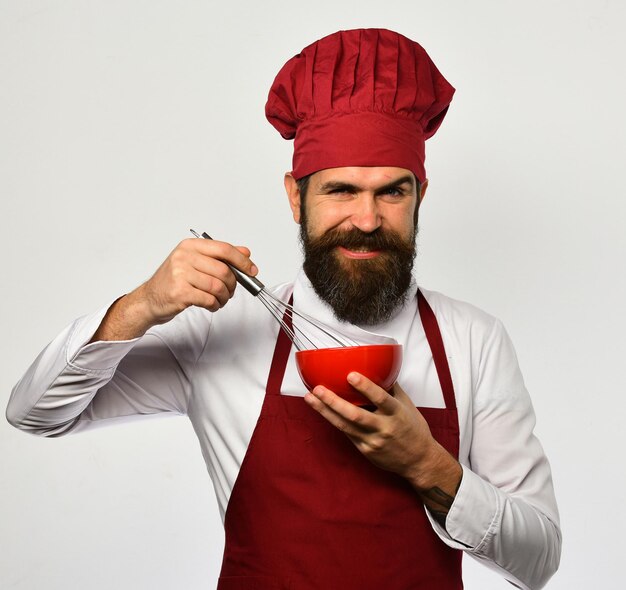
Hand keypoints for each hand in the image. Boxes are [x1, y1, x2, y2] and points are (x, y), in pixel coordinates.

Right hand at [91, 238, 257, 340]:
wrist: (150, 299)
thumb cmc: (174, 281)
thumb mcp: (196, 263)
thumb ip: (220, 257)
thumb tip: (245, 253)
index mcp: (190, 246)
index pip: (224, 249)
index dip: (242, 261)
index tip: (252, 270)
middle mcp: (184, 257)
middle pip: (223, 270)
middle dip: (232, 285)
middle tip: (230, 292)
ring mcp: (180, 274)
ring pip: (218, 286)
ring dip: (224, 297)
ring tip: (220, 300)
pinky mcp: (180, 292)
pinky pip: (209, 299)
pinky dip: (215, 305)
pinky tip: (211, 305)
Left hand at [304, 373, 460, 494]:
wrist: (418, 461)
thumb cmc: (413, 429)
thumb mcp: (407, 405)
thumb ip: (392, 388)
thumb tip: (380, 366)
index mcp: (396, 414)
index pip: (381, 399)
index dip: (366, 387)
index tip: (351, 375)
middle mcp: (384, 428)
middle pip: (355, 415)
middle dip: (334, 402)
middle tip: (318, 388)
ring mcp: (373, 441)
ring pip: (344, 426)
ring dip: (325, 411)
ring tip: (311, 398)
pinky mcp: (365, 450)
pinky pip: (347, 433)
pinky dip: (333, 420)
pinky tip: (321, 410)